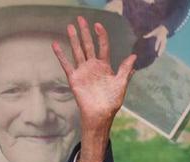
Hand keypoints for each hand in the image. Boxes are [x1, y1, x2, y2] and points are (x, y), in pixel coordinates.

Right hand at [52, 16, 136, 161]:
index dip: (101, 35)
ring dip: (73, 39)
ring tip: (70, 26)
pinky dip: (60, 55)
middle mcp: (93, 66)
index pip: (103, 46)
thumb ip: (125, 69)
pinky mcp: (74, 78)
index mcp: (105, 66)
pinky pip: (66, 64)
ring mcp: (83, 71)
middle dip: (85, 32)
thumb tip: (134, 56)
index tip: (98, 24)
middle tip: (80, 19)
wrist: (101, 114)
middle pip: (88, 45)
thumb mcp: (121, 83)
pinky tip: (55, 45)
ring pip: (77, 51)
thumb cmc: (112, 101)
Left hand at [144, 25, 168, 56]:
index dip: (157, 46)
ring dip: (161, 52)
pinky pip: (164, 47)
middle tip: (158, 55)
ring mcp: (165, 41)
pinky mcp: (165, 42)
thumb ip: (148, 35)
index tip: (155, 50)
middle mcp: (162, 40)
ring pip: (163, 47)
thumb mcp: (153, 32)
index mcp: (159, 37)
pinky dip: (162, 50)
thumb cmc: (158, 30)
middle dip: (160, 51)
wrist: (164, 28)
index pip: (158, 42)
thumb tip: (143, 36)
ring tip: (159, 55)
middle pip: (162, 46)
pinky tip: (160, 53)